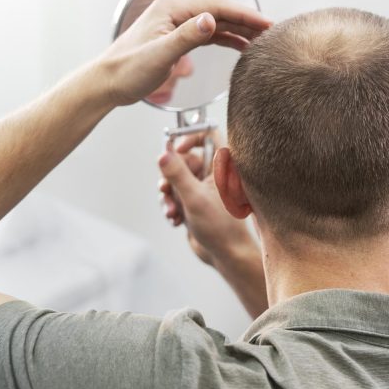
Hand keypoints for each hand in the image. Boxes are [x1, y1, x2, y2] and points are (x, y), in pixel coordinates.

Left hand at [99, 0, 271, 106]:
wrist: (107, 84)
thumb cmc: (127, 70)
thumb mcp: (159, 55)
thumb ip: (187, 37)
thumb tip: (211, 20)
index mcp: (172, 8)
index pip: (218, 6)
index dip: (246, 14)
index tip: (268, 24)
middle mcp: (176, 11)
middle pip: (221, 12)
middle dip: (248, 21)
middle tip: (273, 33)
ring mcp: (178, 23)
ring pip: (218, 22)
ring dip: (240, 30)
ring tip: (263, 40)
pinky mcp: (179, 37)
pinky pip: (210, 33)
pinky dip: (228, 38)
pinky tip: (242, 46)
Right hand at [157, 135, 256, 267]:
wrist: (226, 255)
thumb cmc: (220, 226)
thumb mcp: (194, 198)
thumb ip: (177, 175)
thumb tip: (163, 153)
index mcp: (223, 165)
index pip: (208, 134)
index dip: (190, 137)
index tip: (176, 149)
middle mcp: (214, 173)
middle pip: (184, 159)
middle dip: (171, 177)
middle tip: (166, 190)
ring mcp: (204, 187)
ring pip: (176, 179)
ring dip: (168, 195)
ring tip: (172, 212)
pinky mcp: (195, 201)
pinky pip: (176, 195)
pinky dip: (171, 206)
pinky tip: (176, 221)